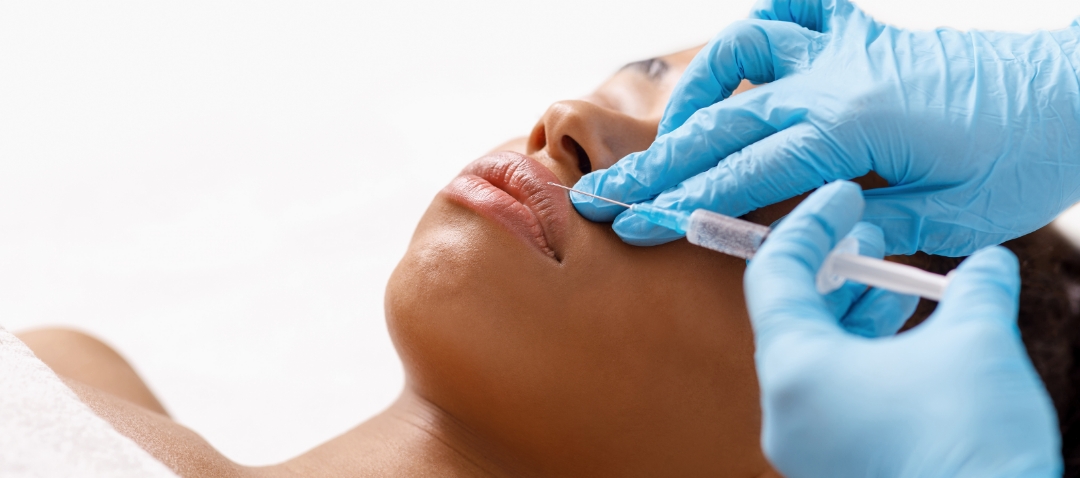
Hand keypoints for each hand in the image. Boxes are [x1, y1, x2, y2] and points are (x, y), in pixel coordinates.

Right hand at [571, 0, 1079, 255]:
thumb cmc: (1025, 156)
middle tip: (603, 192)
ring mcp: (847, 48)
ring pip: (742, 53)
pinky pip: (795, 11)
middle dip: (656, 165)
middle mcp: (836, 78)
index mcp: (854, 127)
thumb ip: (869, 226)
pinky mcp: (864, 34)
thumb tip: (809, 240)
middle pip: (721, 122)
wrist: (1073, 92)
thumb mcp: (954, 216)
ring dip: (696, 95)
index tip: (632, 224)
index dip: (682, 202)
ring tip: (671, 135)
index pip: (743, 172)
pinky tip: (740, 61)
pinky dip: (759, 29)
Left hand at [745, 181, 1060, 476]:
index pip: (776, 274)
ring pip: (818, 361)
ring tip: (901, 285)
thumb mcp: (977, 344)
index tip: (844, 196)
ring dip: (857, 316)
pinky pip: (835, 400)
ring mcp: (807, 448)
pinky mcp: (834, 471)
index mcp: (795, 369)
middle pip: (794, 317)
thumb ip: (974, 291)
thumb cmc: (969, 442)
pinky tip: (913, 345)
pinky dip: (864, 362)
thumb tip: (989, 261)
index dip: (809, 225)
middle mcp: (786, 411)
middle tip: (874, 237)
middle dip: (838, 270)